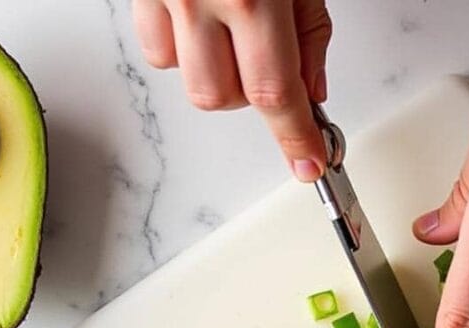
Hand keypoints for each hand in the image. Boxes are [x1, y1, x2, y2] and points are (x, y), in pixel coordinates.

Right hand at [133, 0, 331, 180]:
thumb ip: (309, 31)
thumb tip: (311, 91)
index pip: (275, 93)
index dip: (294, 136)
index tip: (308, 162)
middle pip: (223, 98)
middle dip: (252, 94)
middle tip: (269, 55)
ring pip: (191, 83)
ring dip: (218, 76)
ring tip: (233, 33)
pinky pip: (157, 51)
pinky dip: (181, 50)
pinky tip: (200, 23)